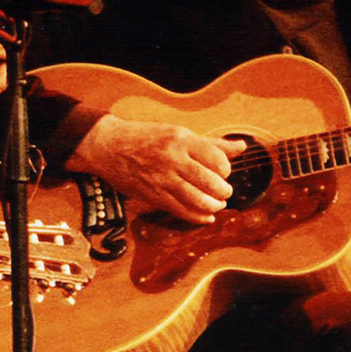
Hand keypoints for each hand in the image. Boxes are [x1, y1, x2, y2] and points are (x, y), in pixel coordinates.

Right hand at [71, 114, 242, 225]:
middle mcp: (173, 159)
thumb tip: (242, 147)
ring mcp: (162, 179)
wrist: (108, 147)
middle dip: (224, 192)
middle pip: (212, 183)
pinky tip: (206, 216)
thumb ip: (211, 143)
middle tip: (223, 192)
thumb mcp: (178, 133)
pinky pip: (183, 212)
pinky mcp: (154, 196)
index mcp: (181, 139)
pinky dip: (200, 217)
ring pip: (200, 201)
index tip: (222, 172)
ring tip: (216, 204)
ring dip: (214, 206)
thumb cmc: (145, 138)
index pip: (218, 160)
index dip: (225, 170)